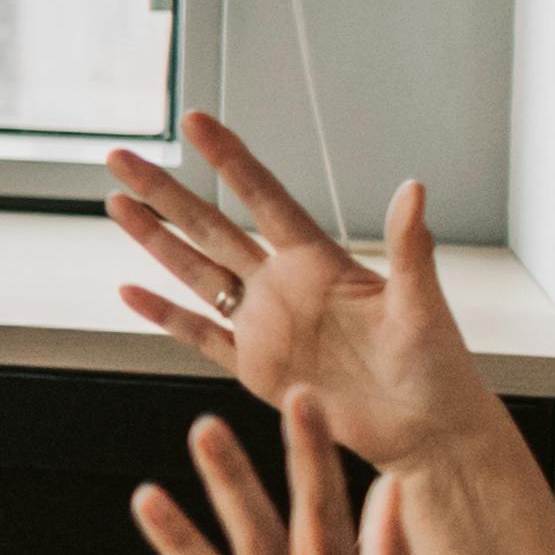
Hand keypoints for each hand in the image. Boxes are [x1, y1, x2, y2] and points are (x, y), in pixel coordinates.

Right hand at [106, 117, 494, 464]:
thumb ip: (410, 247)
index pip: (263, 198)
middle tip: (122, 156)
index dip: (228, 159)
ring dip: (155, 240)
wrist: (428, 432)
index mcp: (320, 262)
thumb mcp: (423, 304)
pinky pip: (201, 336)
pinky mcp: (256, 369)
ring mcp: (265, 326)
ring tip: (116, 202)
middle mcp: (284, 286)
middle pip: (211, 226)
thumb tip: (414, 187)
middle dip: (165, 191)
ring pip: (197, 272)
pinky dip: (165, 315)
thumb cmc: (438, 367)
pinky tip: (130, 292)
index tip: (195, 121)